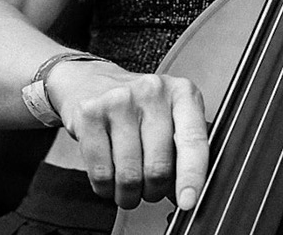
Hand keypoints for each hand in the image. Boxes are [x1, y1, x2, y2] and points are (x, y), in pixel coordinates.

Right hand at [47, 59, 209, 210]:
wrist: (90, 80)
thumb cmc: (137, 105)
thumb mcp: (169, 115)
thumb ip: (184, 149)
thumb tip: (188, 195)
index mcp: (182, 94)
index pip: (193, 140)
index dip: (192, 176)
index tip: (188, 202)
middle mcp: (152, 92)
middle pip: (158, 167)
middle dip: (154, 192)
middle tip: (149, 189)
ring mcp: (119, 101)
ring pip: (129, 175)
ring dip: (129, 194)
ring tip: (128, 186)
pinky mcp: (90, 115)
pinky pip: (101, 173)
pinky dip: (106, 188)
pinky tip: (109, 177)